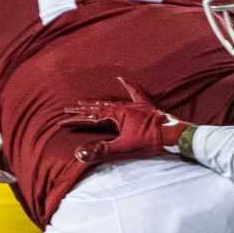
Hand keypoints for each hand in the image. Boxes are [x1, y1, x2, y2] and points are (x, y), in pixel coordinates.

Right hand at [59, 83, 186, 166]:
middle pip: (96, 107)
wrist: (172, 133)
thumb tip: (79, 153)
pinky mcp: (144, 106)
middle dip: (81, 109)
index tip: (61, 121)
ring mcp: (133, 105)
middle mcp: (122, 107)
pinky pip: (134, 92)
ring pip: (109, 102)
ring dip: (96, 102)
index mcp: (115, 115)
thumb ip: (101, 150)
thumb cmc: (149, 141)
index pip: (90, 117)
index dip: (74, 120)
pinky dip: (127, 86)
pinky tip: (121, 79)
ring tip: (85, 101)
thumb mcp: (123, 148)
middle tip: (67, 108)